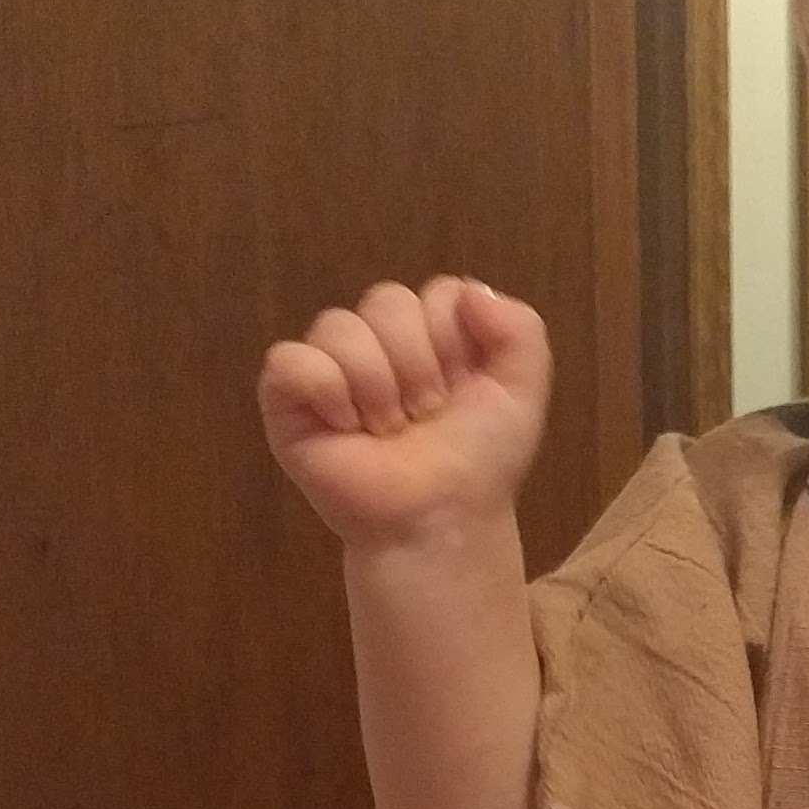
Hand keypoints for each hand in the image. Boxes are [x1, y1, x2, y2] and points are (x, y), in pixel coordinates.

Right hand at [258, 275, 550, 550]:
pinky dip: (324, 389)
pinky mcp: (286, 399)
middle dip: (417, 365)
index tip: (462, 390)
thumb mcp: (522, 392)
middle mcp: (378, 344)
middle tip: (423, 416)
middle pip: (387, 299)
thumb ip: (520, 328)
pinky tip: (346, 427)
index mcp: (430, 337)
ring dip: (377, 385)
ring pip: (339, 325)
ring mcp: (329, 369)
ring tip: (387, 430)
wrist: (441, 517)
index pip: (436, 293)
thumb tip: (467, 291)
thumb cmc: (478, 463)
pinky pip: (289, 359)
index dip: (453, 341)